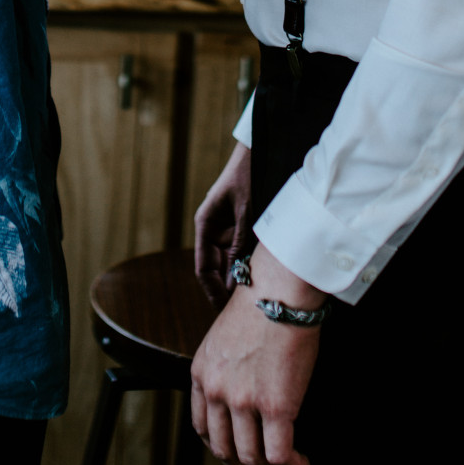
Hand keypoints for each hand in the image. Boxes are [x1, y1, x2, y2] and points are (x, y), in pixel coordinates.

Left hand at [191, 244, 326, 464]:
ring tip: (289, 463)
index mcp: (201, 374)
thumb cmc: (261, 305)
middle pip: (224, 450)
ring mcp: (244, 401)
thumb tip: (240, 391)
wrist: (281, 291)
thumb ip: (223, 369)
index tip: (241, 449)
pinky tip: (302, 460)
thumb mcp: (222, 339)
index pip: (203, 428)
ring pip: (251, 459)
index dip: (223, 447)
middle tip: (267, 463)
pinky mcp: (275, 406)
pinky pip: (278, 454)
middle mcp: (216, 391)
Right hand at [195, 143, 252, 308]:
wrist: (257, 154)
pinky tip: (260, 277)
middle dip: (226, 289)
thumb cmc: (247, 178)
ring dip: (239, 277)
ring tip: (253, 297)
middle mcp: (212, 231)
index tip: (222, 308)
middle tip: (242, 310)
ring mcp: (225, 230)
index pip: (202, 267)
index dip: (211, 290)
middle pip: (215, 269)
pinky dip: (248, 264)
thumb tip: (233, 279)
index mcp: (205, 225)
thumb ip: (238, 243)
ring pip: (229, 263)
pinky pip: (240, 252)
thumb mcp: (244, 212)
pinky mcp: (238, 228)